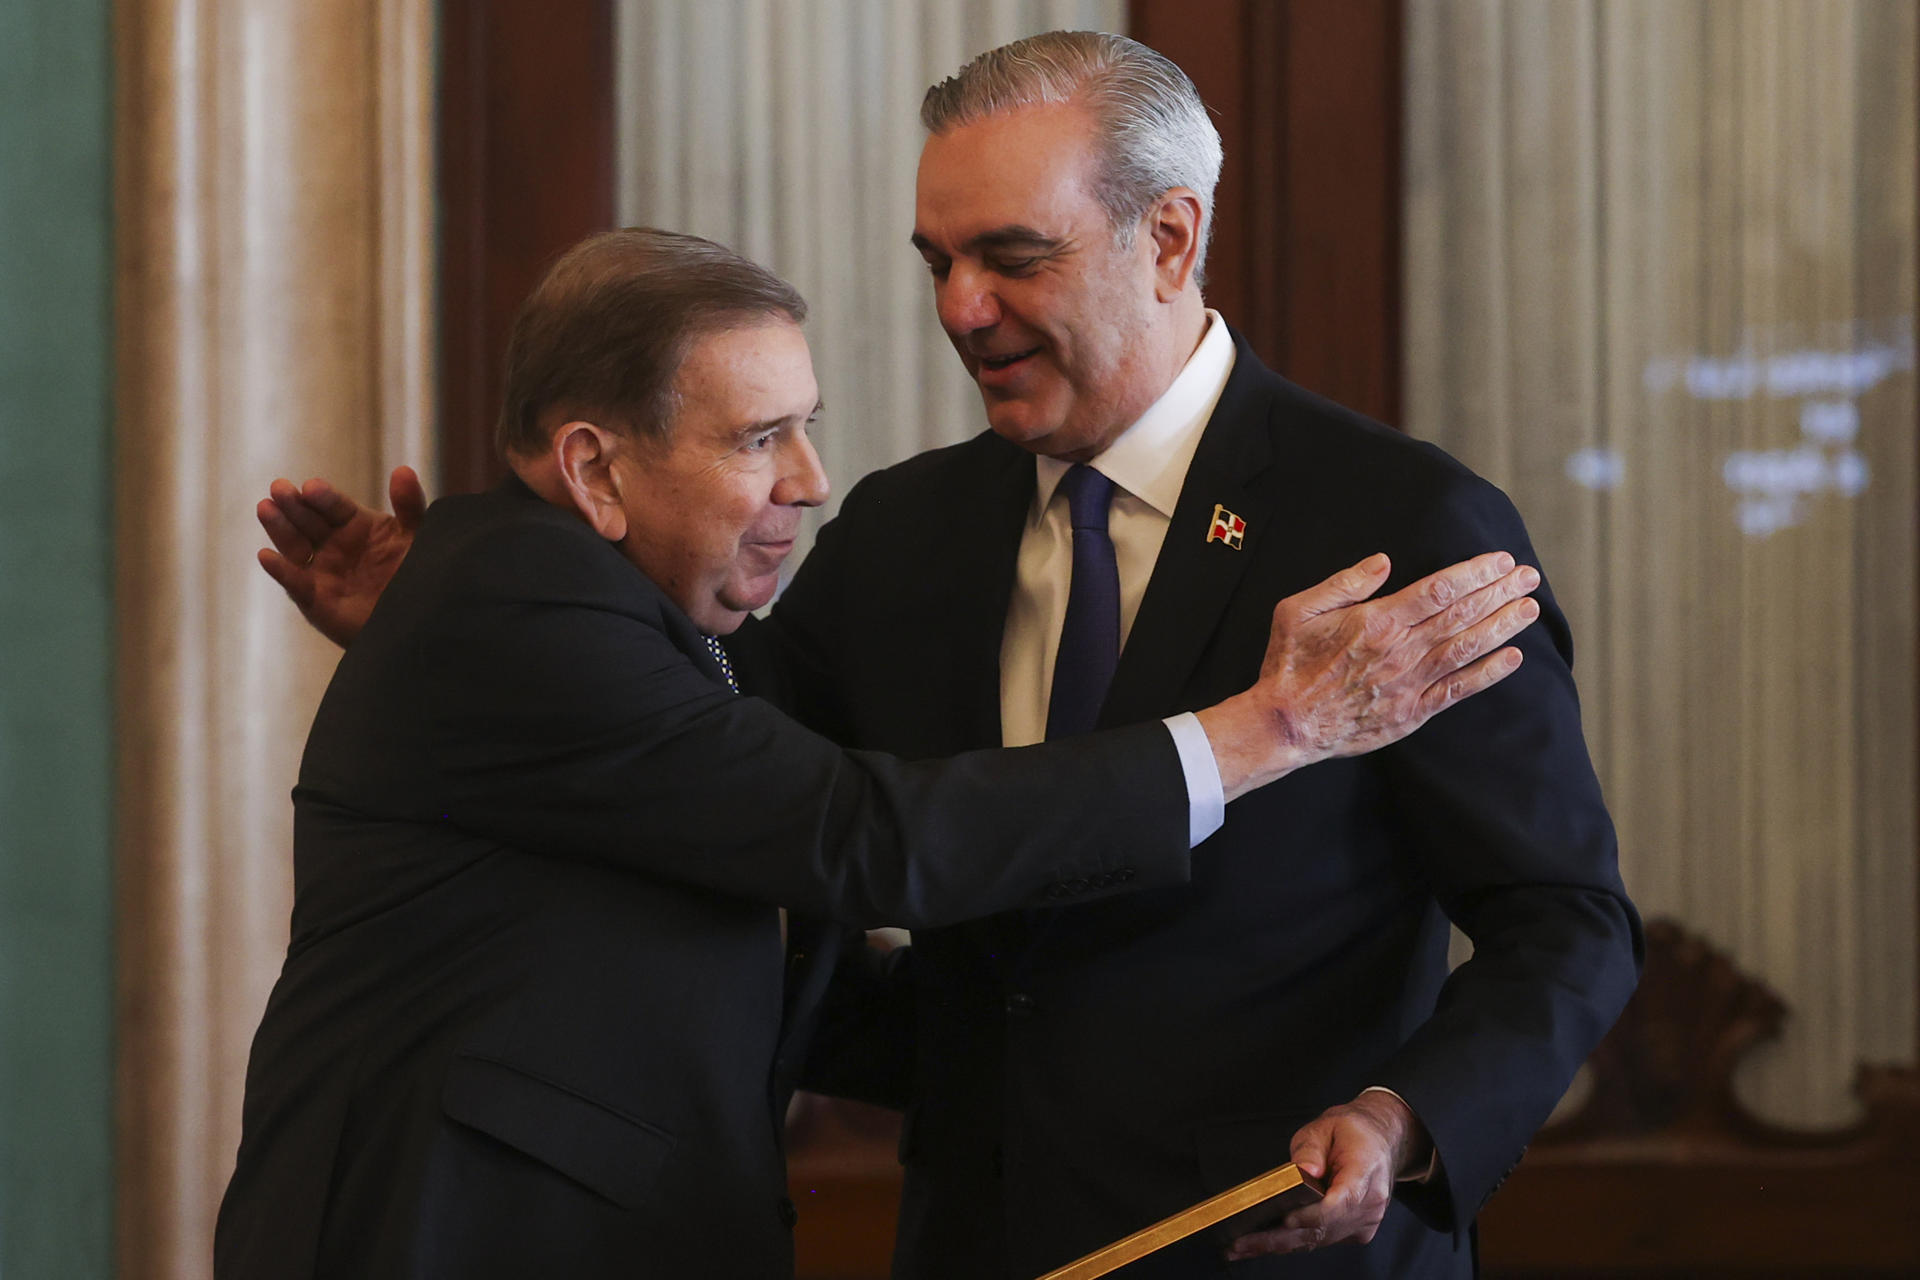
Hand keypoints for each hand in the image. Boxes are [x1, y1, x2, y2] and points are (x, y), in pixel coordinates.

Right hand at [257, 464, 425, 647]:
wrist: (416, 620)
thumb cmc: (416, 576)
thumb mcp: (416, 538)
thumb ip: (409, 506)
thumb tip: (402, 470)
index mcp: (356, 524)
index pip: (335, 506)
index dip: (323, 497)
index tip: (312, 486)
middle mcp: (333, 544)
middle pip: (309, 521)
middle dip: (293, 505)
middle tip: (279, 488)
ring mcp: (320, 570)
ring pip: (294, 545)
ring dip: (279, 527)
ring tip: (266, 508)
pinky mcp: (314, 600)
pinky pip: (295, 583)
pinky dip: (280, 570)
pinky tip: (266, 556)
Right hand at [1196, 551, 1538, 798]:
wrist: (1286, 723)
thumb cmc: (1289, 663)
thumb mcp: (1298, 610)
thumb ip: (1343, 583)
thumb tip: (1383, 561)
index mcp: (1376, 621)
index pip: (1438, 590)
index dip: (1474, 573)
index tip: (1500, 561)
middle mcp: (1400, 651)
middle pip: (1461, 615)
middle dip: (1499, 593)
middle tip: (1529, 577)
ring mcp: (1409, 683)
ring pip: (1466, 648)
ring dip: (1501, 627)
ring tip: (1529, 609)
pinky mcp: (1411, 712)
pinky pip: (1457, 690)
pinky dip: (1487, 674)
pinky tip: (1512, 658)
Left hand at [1225, 1091, 1430, 1260]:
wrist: (1381, 1140)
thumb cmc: (1352, 1132)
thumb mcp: (1327, 1126)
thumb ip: (1310, 1149)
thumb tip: (1303, 1171)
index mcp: (1366, 1172)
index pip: (1340, 1203)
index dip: (1311, 1215)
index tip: (1285, 1219)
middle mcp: (1370, 1204)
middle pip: (1323, 1229)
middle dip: (1280, 1238)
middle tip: (1242, 1242)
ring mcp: (1365, 1221)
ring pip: (1319, 1240)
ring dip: (1281, 1245)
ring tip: (1243, 1247)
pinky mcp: (1355, 1231)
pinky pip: (1322, 1239)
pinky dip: (1295, 1241)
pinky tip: (1265, 1243)